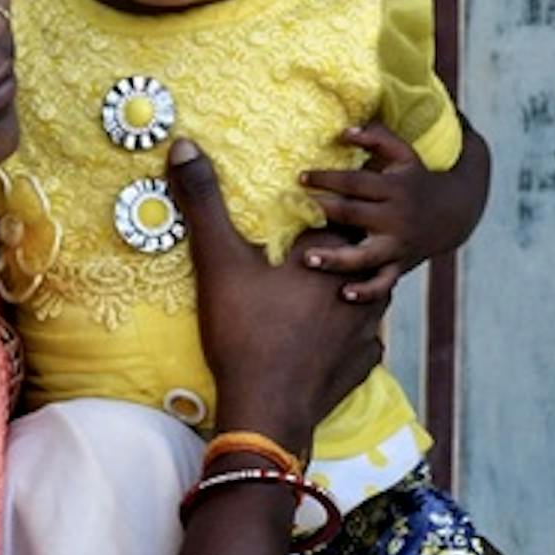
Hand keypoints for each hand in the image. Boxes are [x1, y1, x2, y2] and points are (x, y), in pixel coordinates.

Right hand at [172, 139, 385, 447]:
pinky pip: (366, 340)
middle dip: (339, 245)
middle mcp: (357, 286)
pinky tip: (335, 336)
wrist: (269, 410)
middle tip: (312, 245)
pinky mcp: (363, 363)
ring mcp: (365, 329)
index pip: (338, 213)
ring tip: (323, 285)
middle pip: (357, 252)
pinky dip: (353, 334)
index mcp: (329, 256)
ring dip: (349, 285)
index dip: (323, 205)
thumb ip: (204, 202)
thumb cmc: (246, 333)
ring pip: (369, 293)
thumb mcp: (219, 263)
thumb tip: (185, 144)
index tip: (309, 202)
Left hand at [298, 123, 492, 302]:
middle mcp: (396, 218)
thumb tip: (341, 131)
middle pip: (353, 214)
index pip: (355, 182)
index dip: (327, 178)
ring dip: (335, 258)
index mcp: (394, 188)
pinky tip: (344, 293)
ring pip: (364, 256)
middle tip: (292, 208)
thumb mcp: (404, 153)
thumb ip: (376, 137)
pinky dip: (367, 291)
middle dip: (323, 210)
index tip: (300, 177)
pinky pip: (383, 283)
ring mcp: (398, 245)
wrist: (454, 212)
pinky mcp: (399, 266)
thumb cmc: (416, 179)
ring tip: (308, 258)